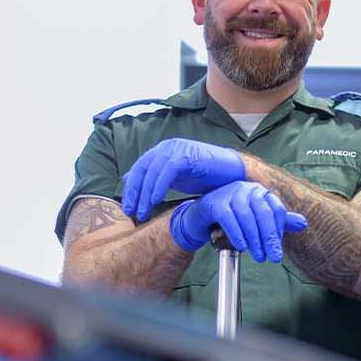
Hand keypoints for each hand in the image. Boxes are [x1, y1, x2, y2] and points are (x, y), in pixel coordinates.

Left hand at [122, 139, 245, 219]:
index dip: (131, 190)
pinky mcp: (188, 154)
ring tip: (144, 212)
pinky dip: (160, 185)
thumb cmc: (206, 177)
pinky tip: (156, 200)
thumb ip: (155, 179)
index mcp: (162, 152)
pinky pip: (168, 170)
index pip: (138, 170)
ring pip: (153, 171)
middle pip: (142, 170)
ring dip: (146, 193)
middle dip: (135, 193)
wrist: (232, 174)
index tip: (128, 209)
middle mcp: (167, 147)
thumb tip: (129, 180)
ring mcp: (177, 149)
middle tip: (132, 213)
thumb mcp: (175, 179)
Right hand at [168, 181, 307, 262]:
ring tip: (258, 256)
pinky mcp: (215, 202)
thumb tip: (303, 223)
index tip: (278, 249)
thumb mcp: (256, 221)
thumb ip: (278, 221)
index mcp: (259, 191)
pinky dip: (237, 234)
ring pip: (247, 217)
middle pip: (263, 213)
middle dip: (270, 238)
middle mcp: (245, 188)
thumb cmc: (231, 219)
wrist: (200, 219)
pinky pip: (229, 218)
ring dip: (254, 240)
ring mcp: (229, 193)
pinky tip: (242, 247)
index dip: (279, 230)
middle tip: (273, 257)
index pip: (275, 208)